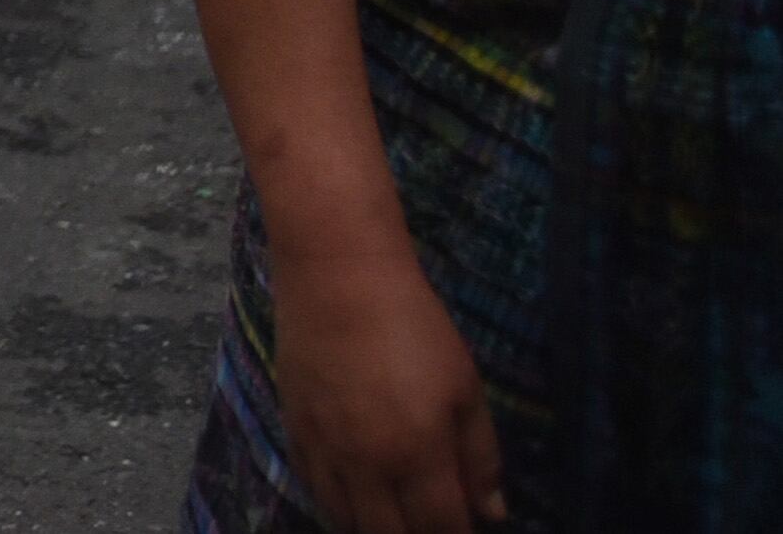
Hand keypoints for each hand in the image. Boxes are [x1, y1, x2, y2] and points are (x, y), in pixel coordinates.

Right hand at [270, 246, 504, 531]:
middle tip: (433, 521)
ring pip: (344, 519)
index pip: (441, 527)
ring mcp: (323, 448)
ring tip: (397, 515)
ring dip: (375, 526)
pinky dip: (337, 501)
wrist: (338, 278)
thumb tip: (492, 511)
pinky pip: (312, 487)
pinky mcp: (294, 429)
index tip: (469, 528)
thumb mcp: (466, 387)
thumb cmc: (415, 326)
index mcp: (417, 452)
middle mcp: (365, 462)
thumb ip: (480, 456)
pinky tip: (356, 492)